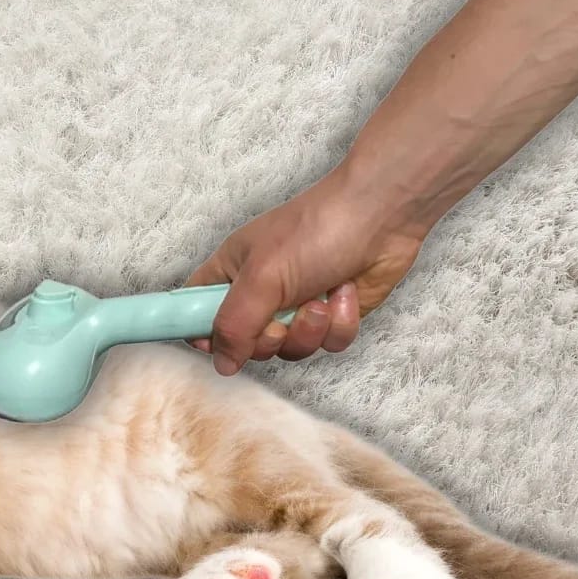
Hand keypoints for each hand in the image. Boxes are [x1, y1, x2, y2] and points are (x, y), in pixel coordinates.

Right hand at [185, 166, 426, 371]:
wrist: (382, 215)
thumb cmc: (317, 229)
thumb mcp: (262, 278)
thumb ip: (234, 326)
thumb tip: (222, 363)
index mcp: (231, 273)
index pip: (195, 313)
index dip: (203, 334)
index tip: (216, 344)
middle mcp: (260, 293)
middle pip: (246, 345)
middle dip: (269, 339)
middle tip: (281, 319)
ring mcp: (296, 306)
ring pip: (289, 350)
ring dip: (309, 330)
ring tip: (321, 298)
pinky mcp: (331, 315)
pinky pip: (326, 345)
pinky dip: (339, 324)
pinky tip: (345, 293)